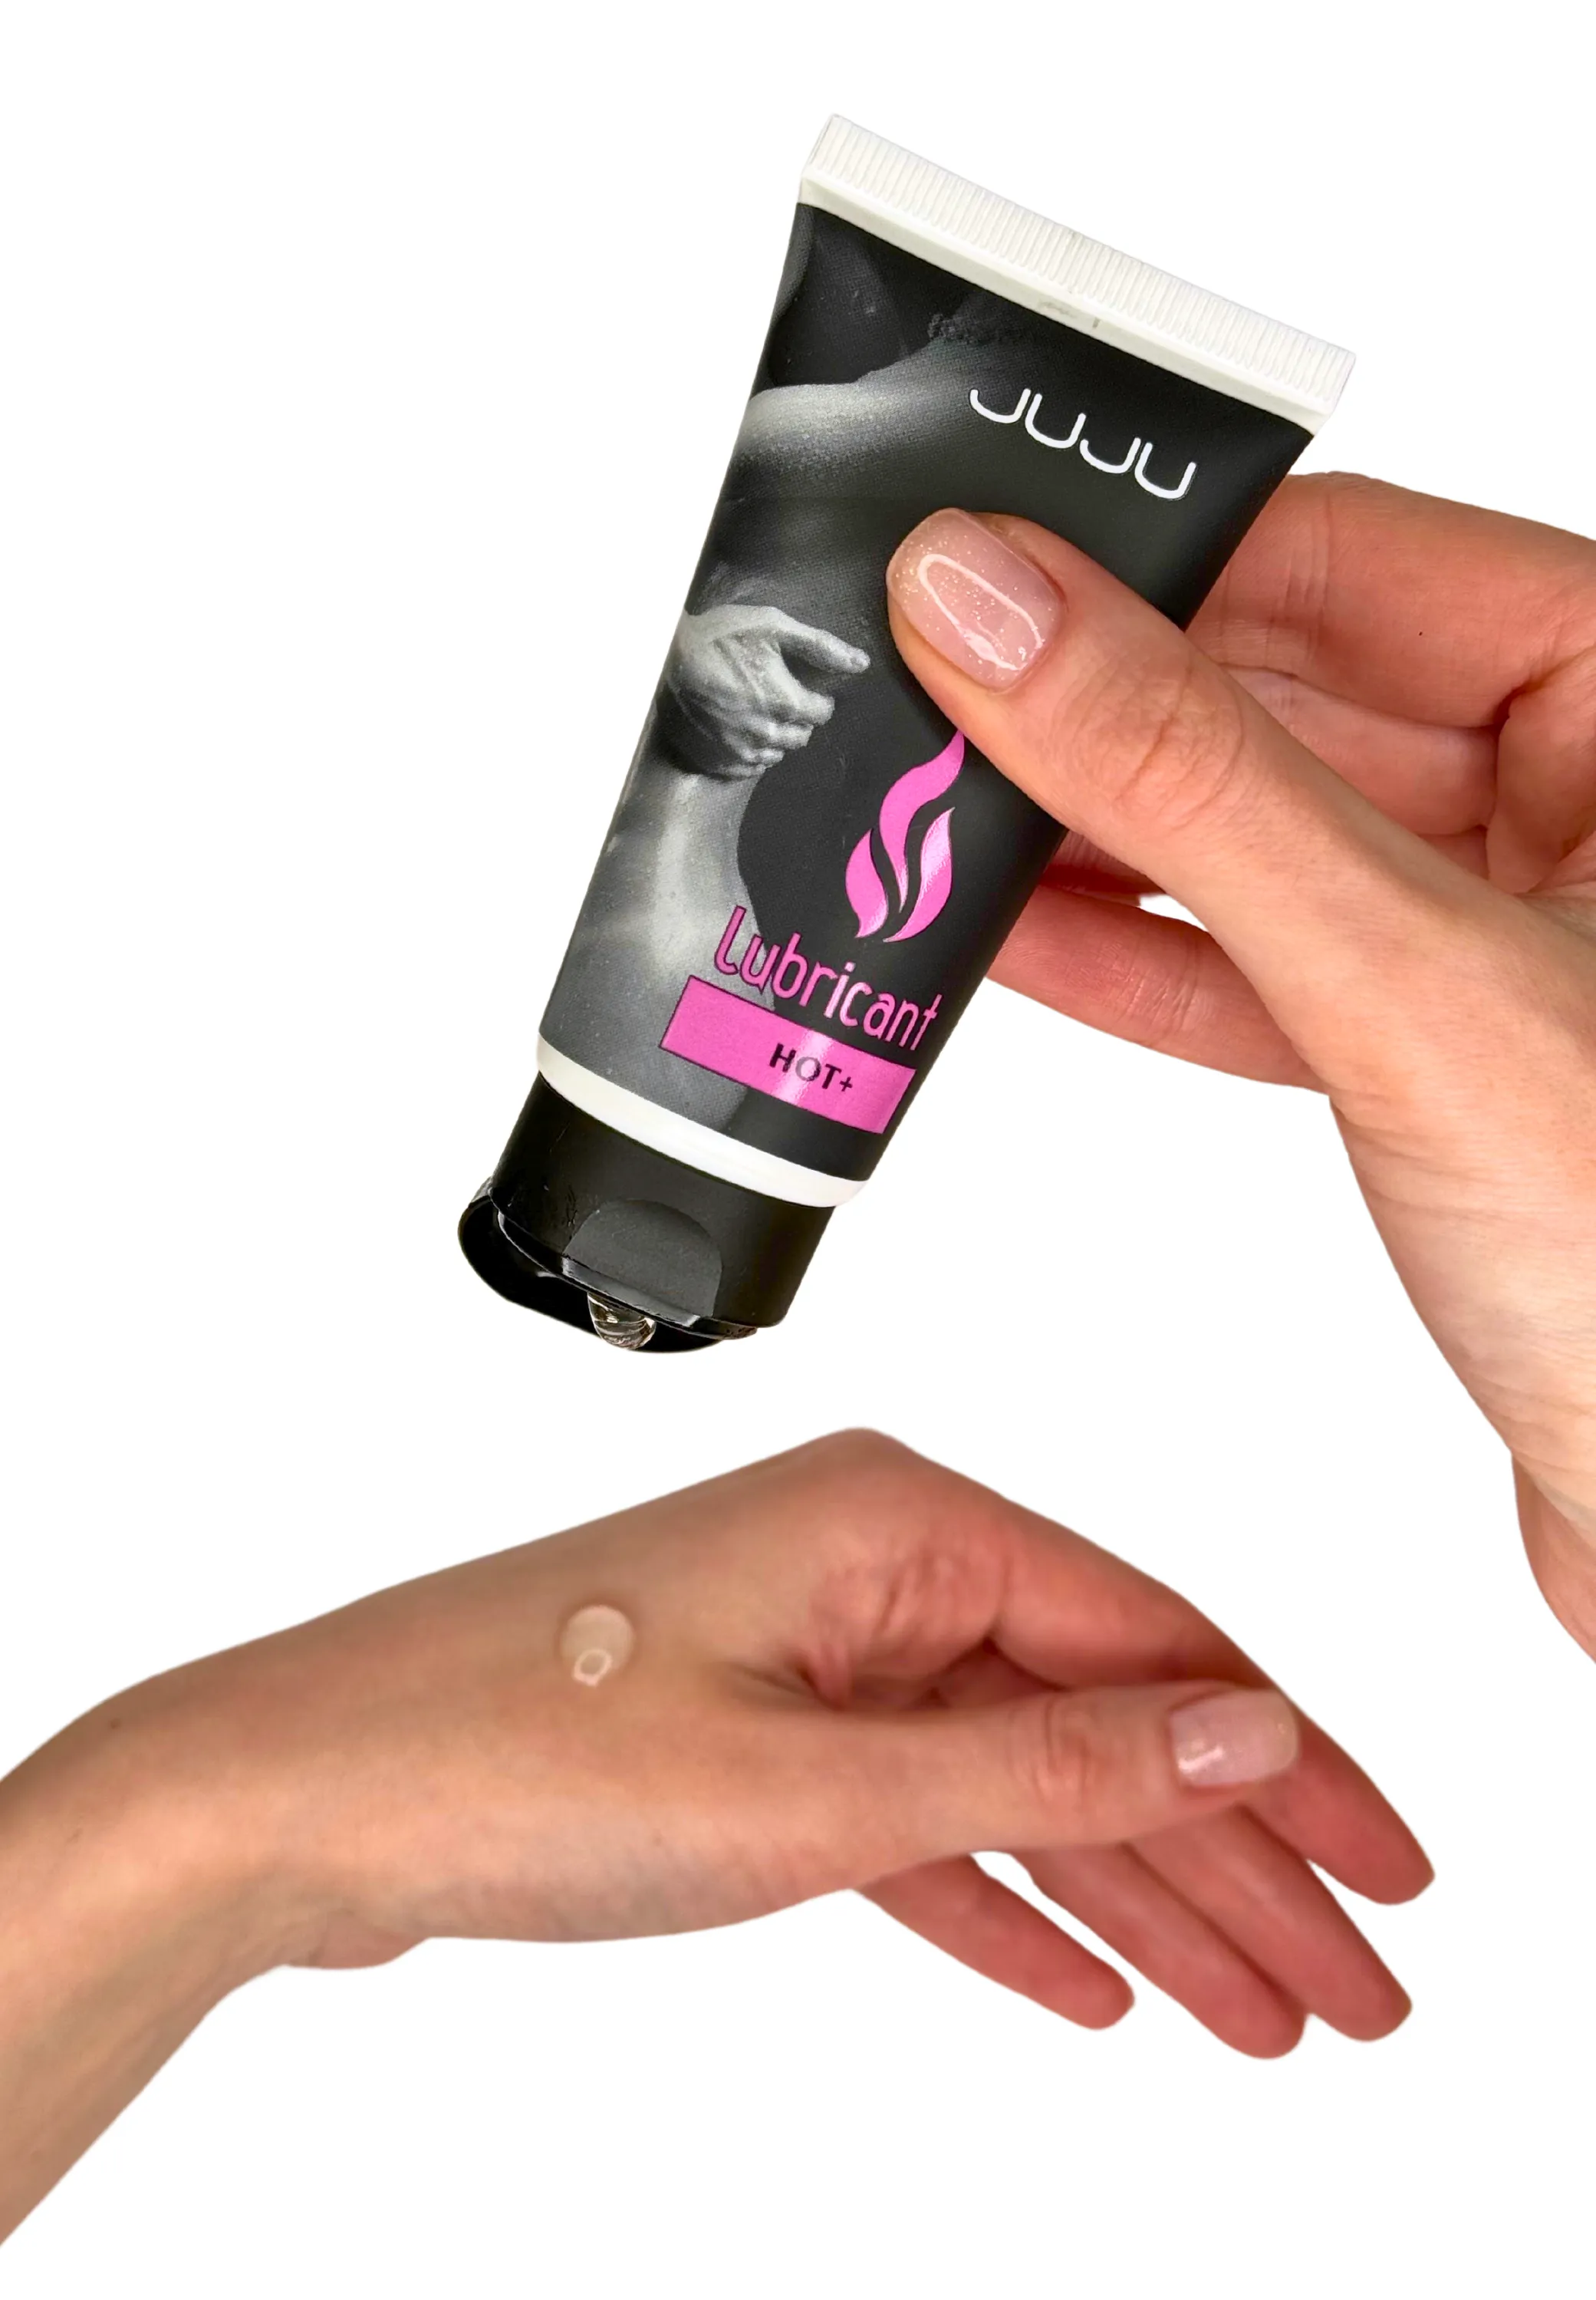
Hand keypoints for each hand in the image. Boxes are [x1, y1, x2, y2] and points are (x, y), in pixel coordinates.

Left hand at [0, 1433, 1427, 2234]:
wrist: (303, 1794)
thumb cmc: (513, 1750)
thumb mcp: (820, 1787)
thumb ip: (1046, 1770)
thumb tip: (1241, 1733)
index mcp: (898, 1520)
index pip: (1155, 1643)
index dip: (1291, 1766)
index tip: (1389, 1867)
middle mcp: (866, 1563)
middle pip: (1103, 1720)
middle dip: (1237, 1861)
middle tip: (1355, 1987)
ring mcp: (811, 1649)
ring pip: (1022, 1786)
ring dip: (1140, 1903)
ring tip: (1262, 2017)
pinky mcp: (758, 1733)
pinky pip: (923, 1822)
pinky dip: (1008, 1901)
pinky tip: (1091, 1984)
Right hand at [658, 603, 867, 776]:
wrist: (663, 657)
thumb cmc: (721, 636)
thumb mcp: (773, 626)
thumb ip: (820, 646)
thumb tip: (862, 664)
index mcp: (784, 702)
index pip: (821, 714)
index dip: (816, 698)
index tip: (804, 687)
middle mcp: (766, 733)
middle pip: (800, 737)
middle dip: (797, 718)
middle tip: (779, 696)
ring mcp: (739, 750)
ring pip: (776, 753)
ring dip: (775, 736)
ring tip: (758, 711)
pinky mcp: (717, 760)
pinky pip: (748, 766)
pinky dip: (750, 750)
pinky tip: (738, 728)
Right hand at [884, 484, 1595, 1650]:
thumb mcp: (1418, 980)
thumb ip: (1197, 786)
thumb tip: (1010, 617)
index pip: (1349, 560)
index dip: (1149, 561)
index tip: (973, 574)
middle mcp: (1584, 799)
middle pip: (1287, 690)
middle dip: (1093, 712)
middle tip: (917, 703)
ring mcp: (1510, 930)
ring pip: (1257, 837)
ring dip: (1088, 843)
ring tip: (926, 822)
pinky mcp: (1443, 1056)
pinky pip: (1263, 969)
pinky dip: (1137, 961)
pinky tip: (1009, 939)